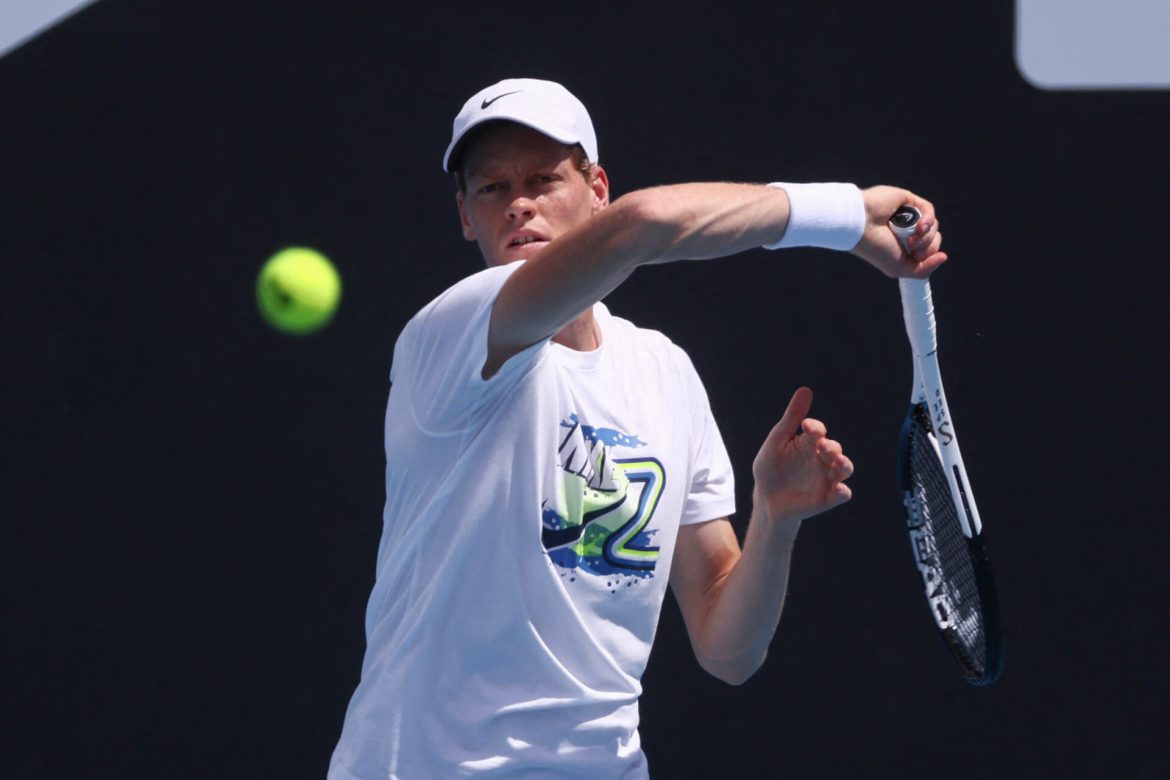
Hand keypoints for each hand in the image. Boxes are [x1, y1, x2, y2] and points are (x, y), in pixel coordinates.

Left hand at [752, 387, 853, 525]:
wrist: (765, 499)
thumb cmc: (771, 468)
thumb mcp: (777, 442)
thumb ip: (791, 418)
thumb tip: (805, 390)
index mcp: (810, 443)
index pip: (818, 431)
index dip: (815, 427)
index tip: (806, 426)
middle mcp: (822, 459)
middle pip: (835, 448)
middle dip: (830, 446)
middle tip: (820, 445)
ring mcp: (826, 478)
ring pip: (844, 468)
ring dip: (844, 464)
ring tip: (837, 461)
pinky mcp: (826, 498)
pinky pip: (841, 494)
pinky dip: (842, 491)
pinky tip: (838, 488)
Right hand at [851, 186, 946, 278]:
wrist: (861, 227)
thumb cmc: (876, 248)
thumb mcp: (899, 268)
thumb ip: (923, 269)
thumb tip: (944, 257)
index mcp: (903, 247)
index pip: (929, 251)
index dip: (928, 255)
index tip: (915, 258)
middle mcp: (906, 232)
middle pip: (933, 239)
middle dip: (928, 246)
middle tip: (911, 247)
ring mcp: (908, 216)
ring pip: (933, 226)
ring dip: (926, 235)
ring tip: (910, 237)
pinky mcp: (908, 201)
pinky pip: (929, 210)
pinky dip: (928, 220)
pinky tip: (919, 226)